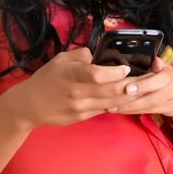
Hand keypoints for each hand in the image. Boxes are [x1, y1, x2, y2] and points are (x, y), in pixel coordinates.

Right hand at [12, 47, 131, 127]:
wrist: (29, 105)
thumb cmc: (46, 78)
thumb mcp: (60, 59)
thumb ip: (82, 55)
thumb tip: (99, 56)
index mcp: (72, 74)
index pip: (98, 74)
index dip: (115, 72)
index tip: (126, 67)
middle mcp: (77, 92)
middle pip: (110, 90)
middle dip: (130, 85)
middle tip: (143, 78)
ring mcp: (80, 107)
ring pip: (111, 103)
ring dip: (127, 97)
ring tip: (140, 89)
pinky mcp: (82, 118)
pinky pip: (103, 110)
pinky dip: (115, 104)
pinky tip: (124, 98)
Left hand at [110, 56, 172, 116]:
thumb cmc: (168, 76)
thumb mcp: (164, 66)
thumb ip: (155, 63)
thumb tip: (154, 59)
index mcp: (169, 75)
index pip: (156, 81)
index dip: (142, 85)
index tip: (127, 89)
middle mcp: (171, 89)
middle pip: (150, 97)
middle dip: (130, 101)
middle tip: (112, 102)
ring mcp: (170, 102)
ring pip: (147, 107)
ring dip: (129, 108)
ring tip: (112, 107)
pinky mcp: (166, 111)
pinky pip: (148, 112)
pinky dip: (133, 112)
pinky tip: (120, 110)